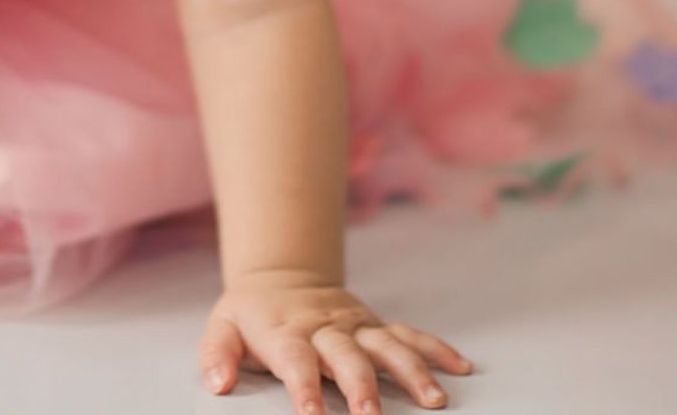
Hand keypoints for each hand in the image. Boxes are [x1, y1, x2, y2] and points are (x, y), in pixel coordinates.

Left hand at [197, 270, 472, 411]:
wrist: (279, 276)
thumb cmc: (251, 315)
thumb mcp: (222, 328)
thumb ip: (217, 355)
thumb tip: (218, 385)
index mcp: (286, 333)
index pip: (295, 361)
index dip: (303, 388)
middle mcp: (325, 329)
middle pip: (347, 356)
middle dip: (361, 386)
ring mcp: (355, 325)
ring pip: (388, 345)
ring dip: (411, 371)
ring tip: (434, 400)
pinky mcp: (375, 324)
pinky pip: (409, 334)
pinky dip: (435, 348)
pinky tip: (459, 368)